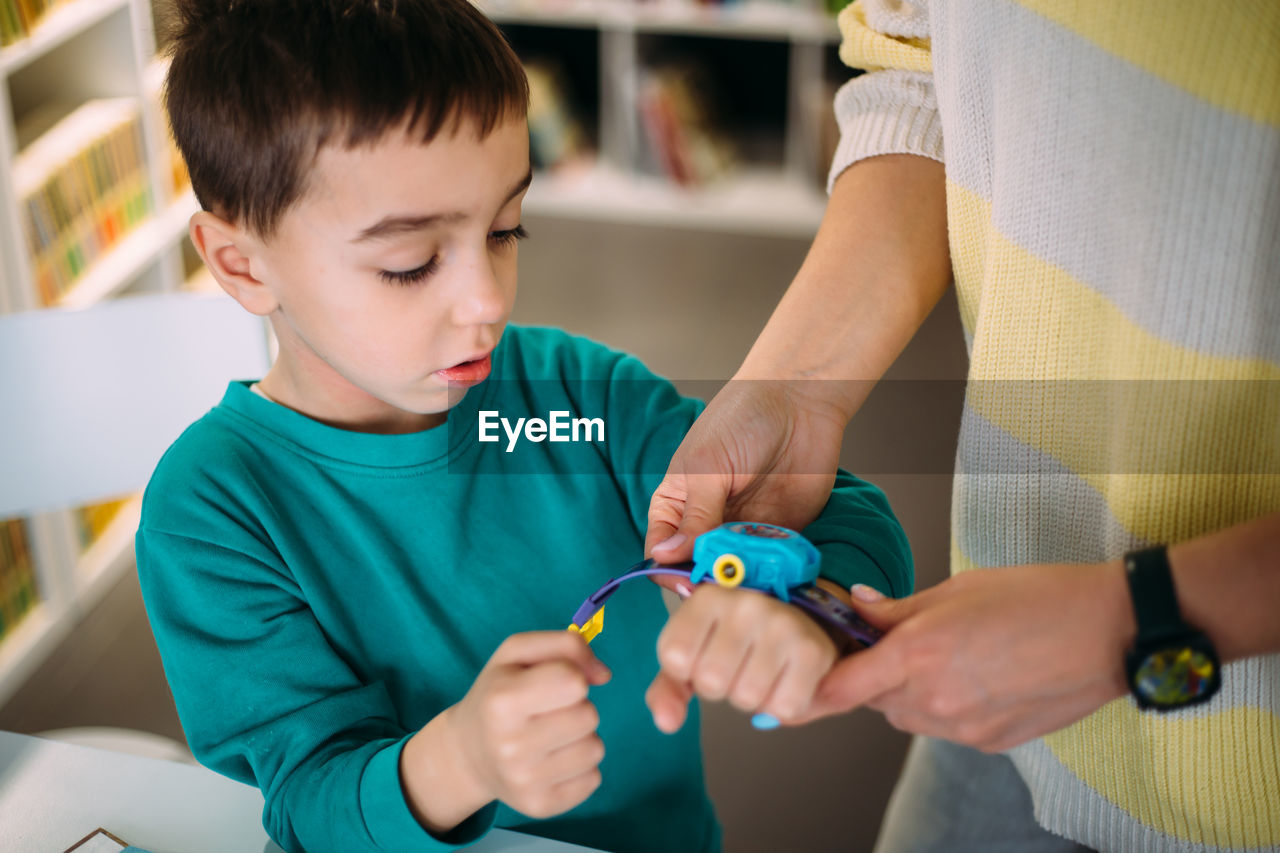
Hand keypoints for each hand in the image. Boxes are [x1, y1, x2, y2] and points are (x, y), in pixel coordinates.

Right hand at [444, 632, 611, 818]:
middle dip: (577, 707)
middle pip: (588, 716)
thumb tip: (604, 675)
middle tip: (548, 712)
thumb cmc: (498, 692)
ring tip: (551, 735)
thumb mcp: (517, 652)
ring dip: (581, 737)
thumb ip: (566, 645)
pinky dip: (580, 767)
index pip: (573, 682)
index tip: (553, 683)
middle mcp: (510, 745)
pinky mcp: (540, 806)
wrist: (467, 754)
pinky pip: (593, 779)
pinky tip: (553, 760)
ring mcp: (524, 782)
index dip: (572, 676)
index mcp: (502, 700)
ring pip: (595, 749)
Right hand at [645, 380, 847, 587]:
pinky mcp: (777, 535)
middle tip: (727, 584)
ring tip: (755, 578)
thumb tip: (666, 558)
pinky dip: (773, 574)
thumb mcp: (708, 468)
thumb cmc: (741, 420)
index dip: (671, 572)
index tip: (690, 583)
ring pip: (736, 573)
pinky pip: (770, 566)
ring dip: (743, 581)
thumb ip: (695, 517)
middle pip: (699, 569)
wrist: (799, 401)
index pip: (662, 553)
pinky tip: (778, 571)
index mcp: (676, 506)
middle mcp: (707, 524)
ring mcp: (743, 532)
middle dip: (711, 581)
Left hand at [646, 584, 837, 732]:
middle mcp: (746, 604)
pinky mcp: (812, 650)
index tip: (704, 655)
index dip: (686, 672)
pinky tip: (785, 679)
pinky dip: (781, 706)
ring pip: (747, 698)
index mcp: (708, 598)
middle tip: (738, 665)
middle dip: (722, 687)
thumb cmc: (733, 641)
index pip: (674, 657)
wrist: (795, 624)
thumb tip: (667, 723)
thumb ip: (668, 690)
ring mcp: (781, 624)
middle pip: (711, 682)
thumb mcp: (692, 655)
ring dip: (752, 698)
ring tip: (762, 670)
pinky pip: (783, 708)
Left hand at [797, 562, 1135, 751]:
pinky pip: (946, 729)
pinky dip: (947, 707)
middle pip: (874, 701)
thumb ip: (897, 608)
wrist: (1110, 632)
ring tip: (950, 655)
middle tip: (897, 643)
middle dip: (874, 676)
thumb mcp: (957, 589)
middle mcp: (935, 698)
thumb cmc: (1039, 597)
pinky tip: (978, 676)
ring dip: (909, 693)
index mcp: (918, 654)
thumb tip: (857, 606)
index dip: (814, 689)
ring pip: (908, 717)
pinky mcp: (990, 742)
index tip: (799, 686)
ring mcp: (964, 727)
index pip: (840, 689)